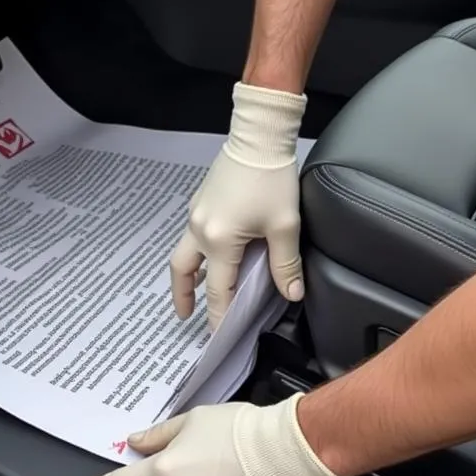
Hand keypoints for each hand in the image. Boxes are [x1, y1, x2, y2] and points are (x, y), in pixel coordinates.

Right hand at [171, 83, 306, 328]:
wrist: (257, 138)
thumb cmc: (272, 179)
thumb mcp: (285, 225)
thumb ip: (286, 264)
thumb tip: (292, 294)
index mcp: (220, 240)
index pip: (217, 290)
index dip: (219, 316)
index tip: (219, 337)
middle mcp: (200, 229)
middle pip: (183, 272)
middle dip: (184, 297)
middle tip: (187, 316)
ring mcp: (196, 213)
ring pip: (183, 253)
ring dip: (185, 276)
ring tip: (191, 292)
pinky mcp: (200, 201)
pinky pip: (191, 235)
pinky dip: (195, 254)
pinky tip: (210, 256)